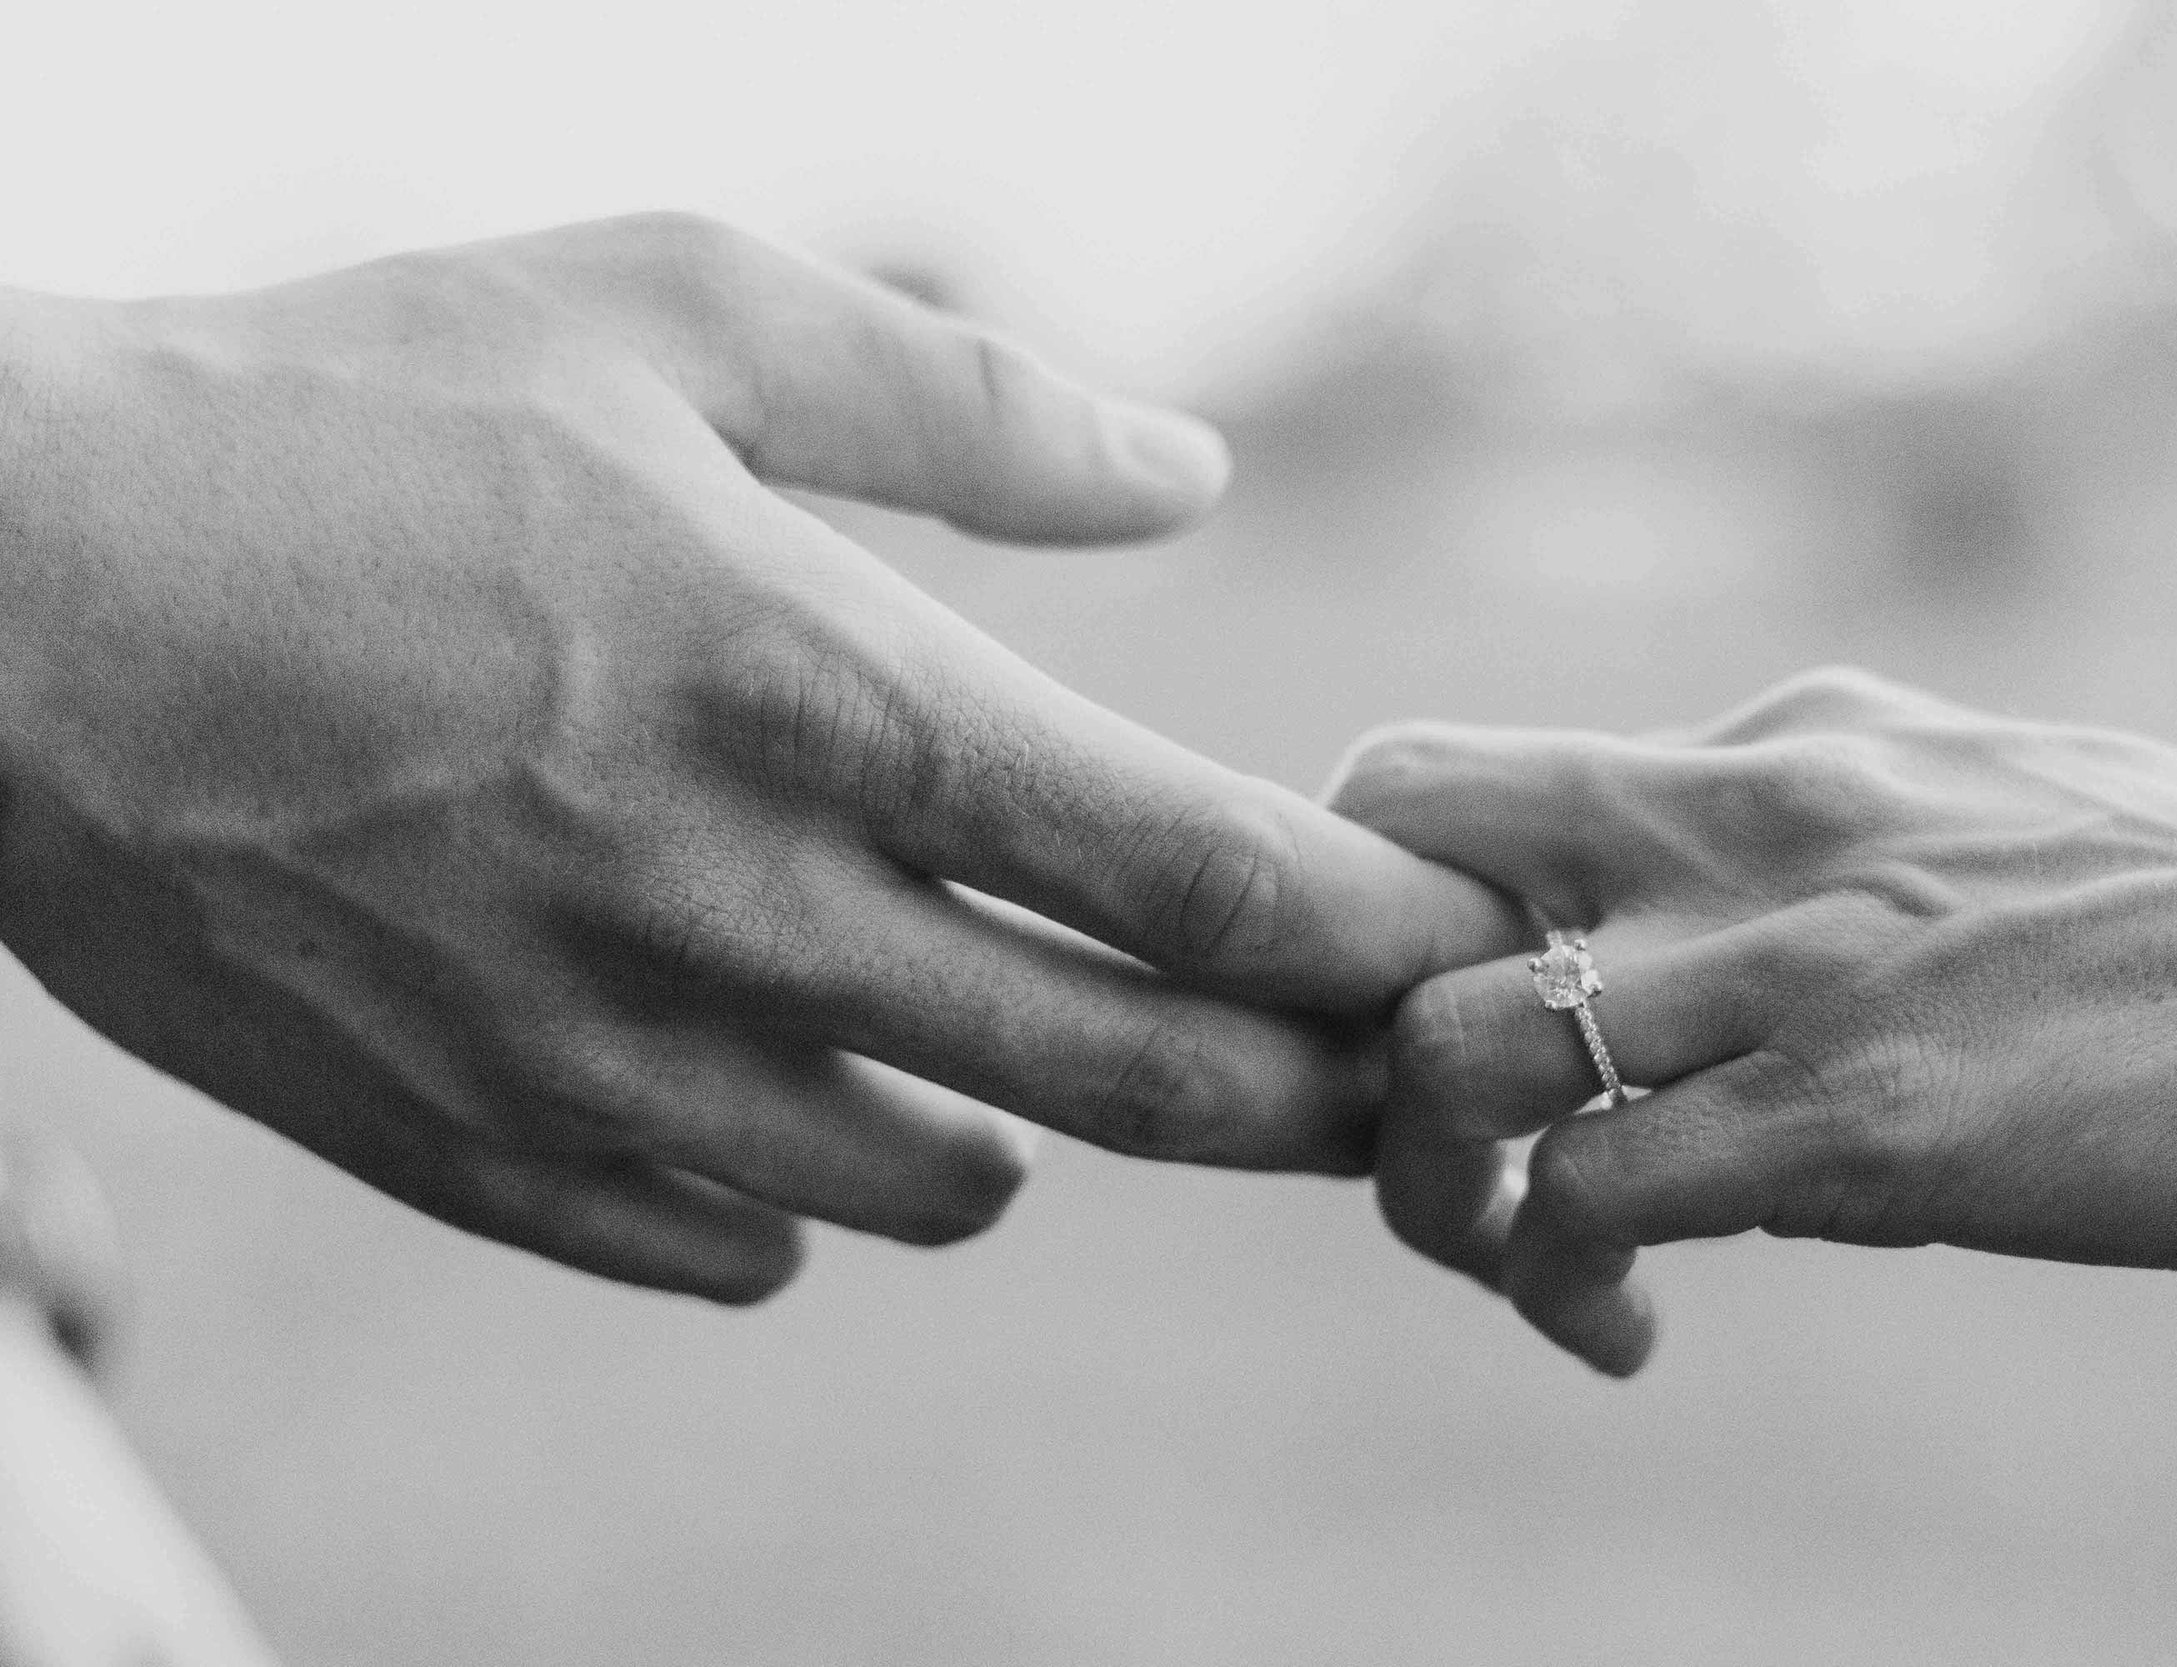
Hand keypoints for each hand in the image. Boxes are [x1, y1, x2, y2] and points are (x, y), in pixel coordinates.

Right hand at [0, 215, 1517, 1300]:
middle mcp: (743, 920)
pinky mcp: (484, 1155)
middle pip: (1132, 1081)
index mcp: (821, 694)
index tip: (1456, 945)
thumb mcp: (667, 309)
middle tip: (1376, 1078)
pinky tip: (786, 1073)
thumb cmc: (349, 416)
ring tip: (1014, 1018)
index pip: (1192, 872)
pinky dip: (815, 1180)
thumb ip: (961, 404)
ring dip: (1036, 1118)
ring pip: (944, 1184)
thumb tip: (1192, 480)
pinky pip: (741, 1246)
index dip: (1366, 930)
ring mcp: (609, 1070)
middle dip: (1299, 1096)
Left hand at [1329, 668, 2176, 1374]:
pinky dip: (1552, 1285)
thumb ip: (1811, 855)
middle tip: (1413, 1125)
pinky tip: (1619, 1335)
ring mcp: (1798, 960)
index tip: (1435, 1017)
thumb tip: (1685, 961)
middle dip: (1340, 995)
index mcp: (1788, 743)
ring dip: (1424, 1181)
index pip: (1462, 774)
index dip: (1384, 902)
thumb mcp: (1980, 825)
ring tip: (1512, 1257)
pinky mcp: (1864, 1117)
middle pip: (1393, 835)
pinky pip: (1589, 1202)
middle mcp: (1756, 812)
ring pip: (1447, 1040)